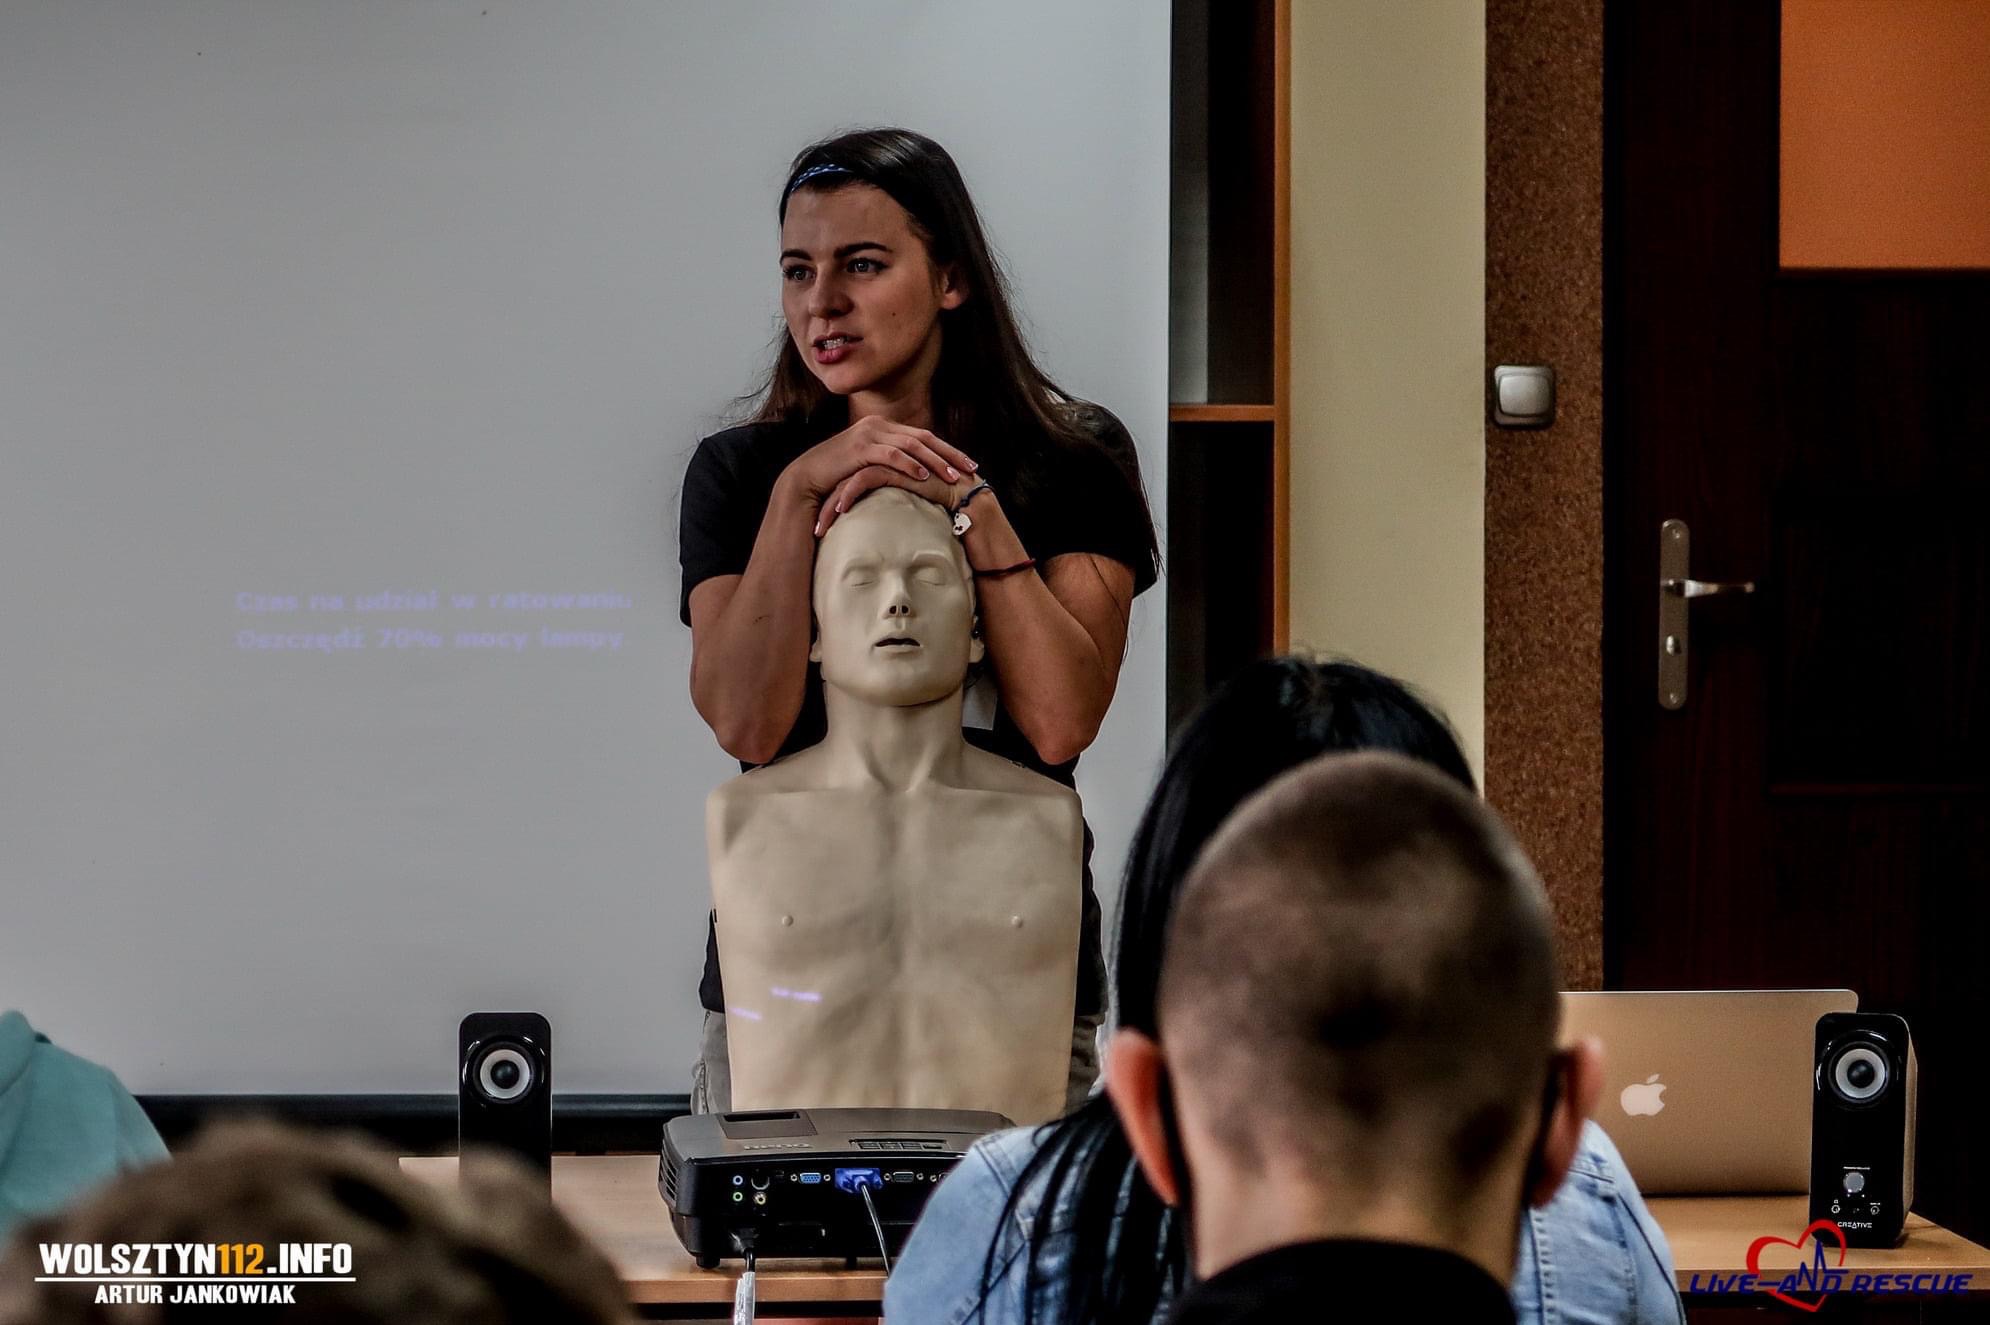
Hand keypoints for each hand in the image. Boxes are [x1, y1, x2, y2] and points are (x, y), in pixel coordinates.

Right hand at [779, 416, 976, 534]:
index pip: (924, 437)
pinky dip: (909, 465)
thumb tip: (917, 476)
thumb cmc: (839, 476)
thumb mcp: (870, 467)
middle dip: (949, 454)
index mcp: (884, 428)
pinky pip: (890, 455)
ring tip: (952, 476)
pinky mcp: (860, 448)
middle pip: (923, 438)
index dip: (948, 450)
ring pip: (910, 445)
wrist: (807, 478)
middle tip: (971, 469)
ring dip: (934, 461)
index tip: (969, 464)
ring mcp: (869, 434)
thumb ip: (891, 465)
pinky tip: (923, 476)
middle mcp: (879, 425)